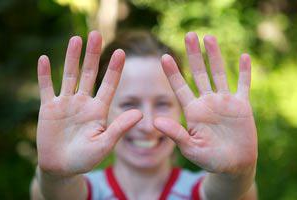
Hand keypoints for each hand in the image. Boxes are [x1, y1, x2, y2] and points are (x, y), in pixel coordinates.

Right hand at [37, 31, 141, 176]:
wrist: (62, 168)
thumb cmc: (85, 159)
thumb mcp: (104, 144)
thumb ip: (120, 128)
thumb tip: (140, 112)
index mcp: (98, 110)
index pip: (109, 85)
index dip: (114, 69)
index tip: (121, 51)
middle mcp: (83, 102)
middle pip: (89, 74)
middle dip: (93, 55)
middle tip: (96, 35)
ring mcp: (65, 103)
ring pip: (69, 75)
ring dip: (71, 58)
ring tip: (76, 39)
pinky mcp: (48, 108)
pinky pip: (46, 88)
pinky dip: (44, 75)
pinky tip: (44, 59)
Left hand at [154, 32, 256, 174]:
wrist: (233, 166)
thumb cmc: (210, 159)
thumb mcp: (190, 148)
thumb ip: (175, 134)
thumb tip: (155, 121)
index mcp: (193, 111)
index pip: (180, 87)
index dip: (172, 72)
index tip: (164, 56)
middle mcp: (206, 102)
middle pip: (198, 73)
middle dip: (193, 55)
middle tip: (189, 35)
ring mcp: (224, 102)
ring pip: (218, 74)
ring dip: (214, 56)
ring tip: (209, 37)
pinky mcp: (242, 106)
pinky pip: (244, 85)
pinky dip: (244, 72)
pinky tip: (243, 57)